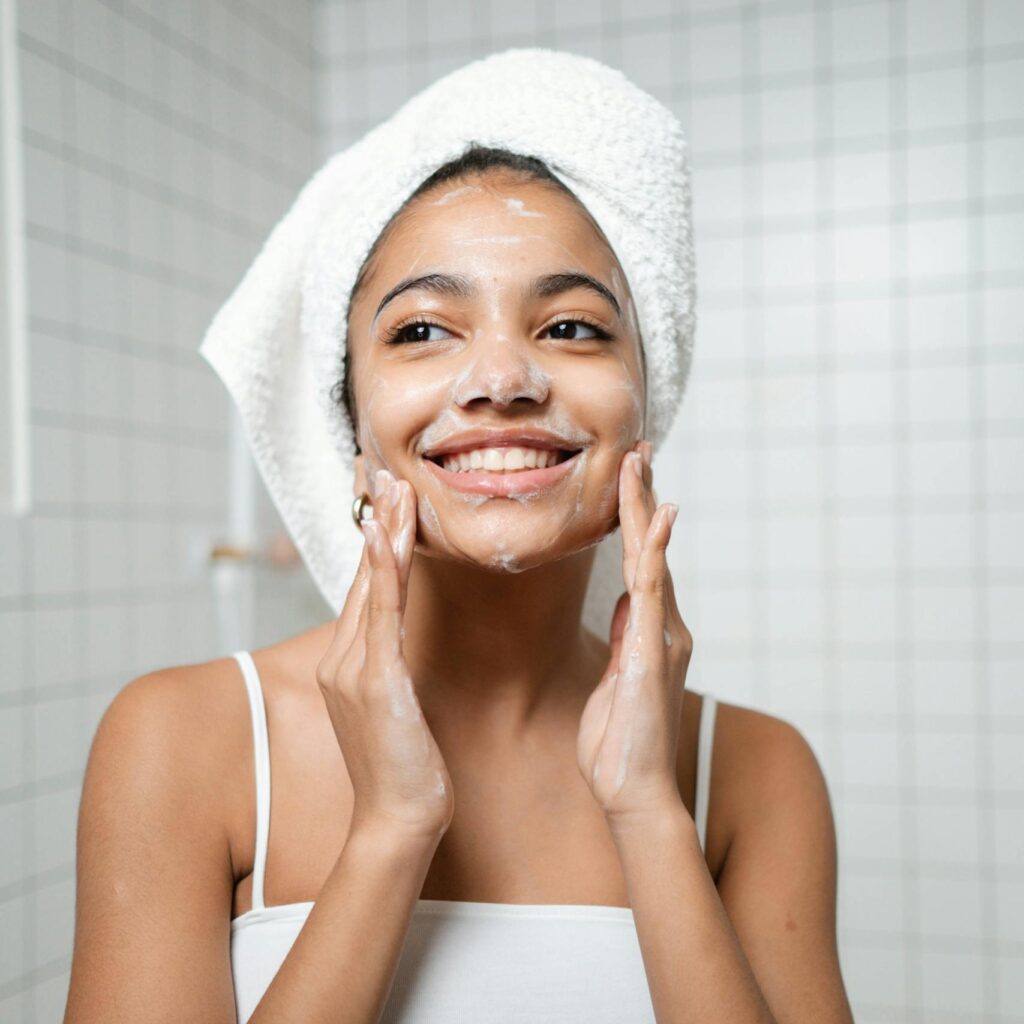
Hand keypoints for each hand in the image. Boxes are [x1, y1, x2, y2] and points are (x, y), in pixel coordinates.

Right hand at [316, 468, 453, 843]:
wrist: (397, 821)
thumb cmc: (404, 770)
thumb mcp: (396, 710)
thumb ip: (391, 671)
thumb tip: (402, 648)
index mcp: (347, 664)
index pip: (366, 590)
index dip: (376, 542)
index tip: (386, 501)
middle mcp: (342, 659)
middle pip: (365, 576)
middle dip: (377, 522)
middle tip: (386, 473)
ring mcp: (353, 669)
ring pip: (372, 585)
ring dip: (383, 531)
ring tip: (394, 487)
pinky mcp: (375, 681)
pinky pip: (381, 614)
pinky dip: (382, 570)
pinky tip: (384, 536)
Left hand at [576, 441, 692, 829]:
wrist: (633, 792)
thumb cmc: (620, 745)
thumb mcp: (615, 680)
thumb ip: (625, 638)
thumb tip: (627, 603)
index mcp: (648, 631)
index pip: (640, 562)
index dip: (634, 519)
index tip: (629, 479)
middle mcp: (662, 626)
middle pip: (649, 549)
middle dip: (643, 498)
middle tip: (639, 450)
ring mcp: (661, 635)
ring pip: (651, 558)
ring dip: (644, 508)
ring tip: (640, 462)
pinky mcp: (653, 650)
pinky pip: (652, 590)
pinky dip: (654, 550)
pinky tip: (655, 517)